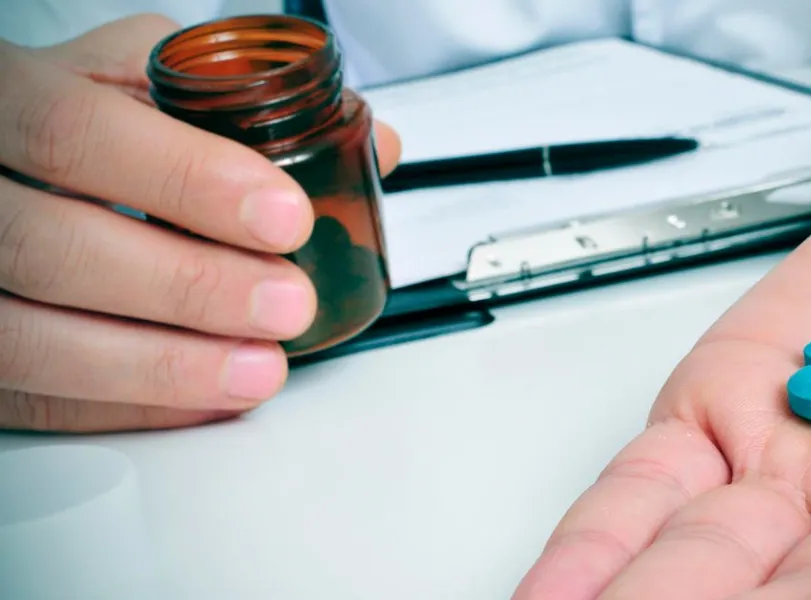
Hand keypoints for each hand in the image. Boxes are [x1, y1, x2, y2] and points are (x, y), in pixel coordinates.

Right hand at [0, 16, 401, 431]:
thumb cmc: (67, 119)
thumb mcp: (137, 79)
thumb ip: (238, 104)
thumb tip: (374, 147)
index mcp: (6, 99)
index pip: (77, 134)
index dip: (186, 178)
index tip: (284, 216)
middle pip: (54, 248)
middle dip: (189, 286)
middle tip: (286, 303)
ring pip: (29, 339)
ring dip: (161, 365)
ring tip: (258, 368)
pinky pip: (32, 397)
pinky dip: (128, 405)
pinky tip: (207, 397)